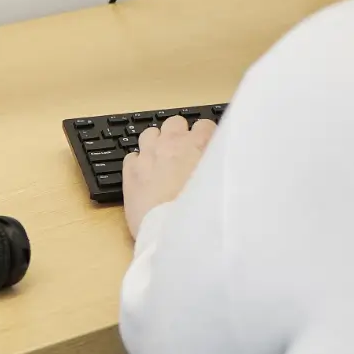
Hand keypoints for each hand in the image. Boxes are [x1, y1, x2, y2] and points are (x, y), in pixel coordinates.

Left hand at [123, 115, 216, 238]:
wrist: (171, 231)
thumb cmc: (201, 210)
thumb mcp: (220, 182)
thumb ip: (220, 164)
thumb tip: (223, 160)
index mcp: (198, 144)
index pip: (204, 124)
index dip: (205, 136)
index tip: (205, 147)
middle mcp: (172, 143)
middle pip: (175, 122)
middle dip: (179, 134)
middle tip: (183, 152)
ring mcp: (148, 155)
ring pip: (150, 133)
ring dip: (156, 143)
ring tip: (161, 159)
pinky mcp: (130, 171)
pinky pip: (132, 156)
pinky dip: (138, 162)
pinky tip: (144, 175)